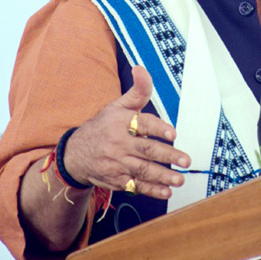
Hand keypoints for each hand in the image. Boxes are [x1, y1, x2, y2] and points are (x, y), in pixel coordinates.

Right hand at [63, 65, 190, 198]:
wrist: (75, 155)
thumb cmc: (103, 126)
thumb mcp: (118, 106)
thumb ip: (137, 90)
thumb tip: (141, 68)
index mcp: (120, 122)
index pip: (141, 124)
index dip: (158, 129)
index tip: (173, 134)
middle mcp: (118, 144)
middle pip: (145, 150)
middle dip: (167, 156)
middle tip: (185, 160)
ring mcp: (117, 164)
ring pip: (142, 170)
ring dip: (162, 176)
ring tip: (179, 179)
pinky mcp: (116, 180)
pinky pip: (135, 186)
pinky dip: (151, 190)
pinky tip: (166, 191)